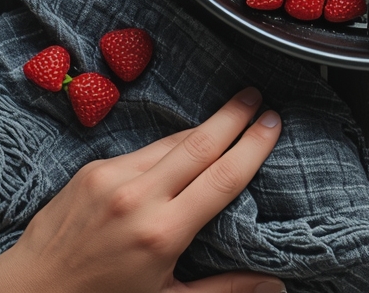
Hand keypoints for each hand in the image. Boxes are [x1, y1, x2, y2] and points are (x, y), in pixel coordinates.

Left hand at [0, 88, 286, 292]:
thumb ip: (225, 291)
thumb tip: (276, 286)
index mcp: (162, 234)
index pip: (223, 178)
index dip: (253, 147)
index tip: (274, 123)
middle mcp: (138, 199)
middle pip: (200, 144)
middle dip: (233, 116)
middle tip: (257, 94)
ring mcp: (112, 179)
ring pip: (172, 142)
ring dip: (203, 128)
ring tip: (229, 115)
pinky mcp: (92, 169)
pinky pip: (143, 150)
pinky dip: (168, 146)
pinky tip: (181, 146)